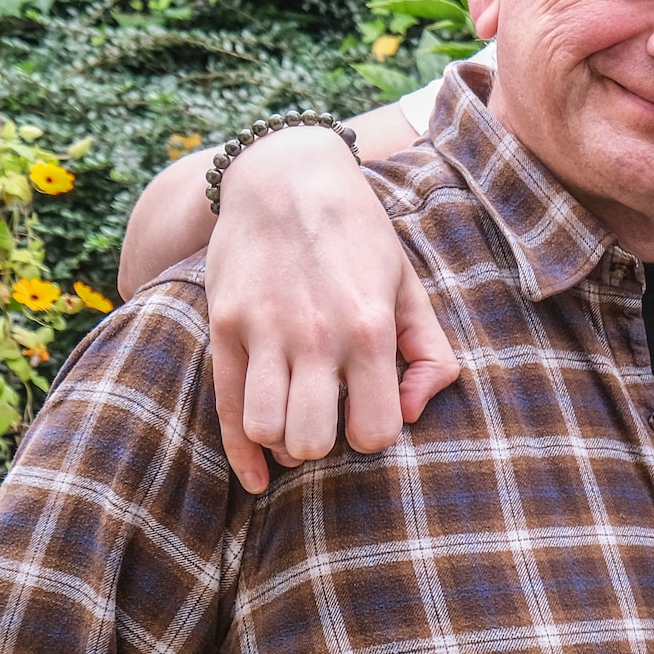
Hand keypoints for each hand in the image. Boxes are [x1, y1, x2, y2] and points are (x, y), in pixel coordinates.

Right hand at [204, 128, 458, 492]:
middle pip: (312, 440)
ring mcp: (263, 330)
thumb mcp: (408, 286)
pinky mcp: (223, 326)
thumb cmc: (359, 237)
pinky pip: (225, 409)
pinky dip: (243, 454)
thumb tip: (412, 414)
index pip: (375, 430)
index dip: (375, 434)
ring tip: (299, 419)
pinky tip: (259, 475)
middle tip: (331, 418)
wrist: (287, 178)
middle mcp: (315, 334)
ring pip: (265, 429)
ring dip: (284, 440)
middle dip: (325, 444)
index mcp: (369, 327)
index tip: (371, 413)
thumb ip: (430, 353)